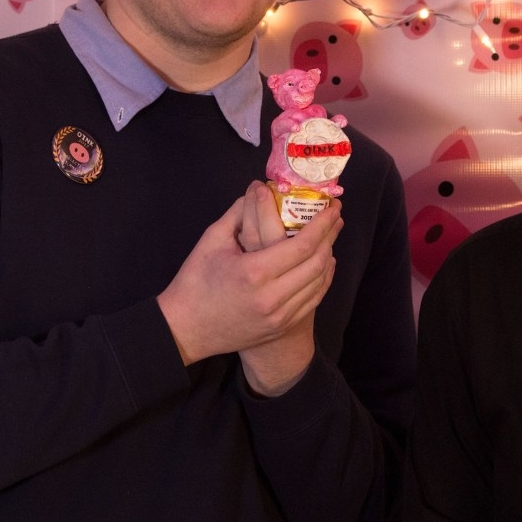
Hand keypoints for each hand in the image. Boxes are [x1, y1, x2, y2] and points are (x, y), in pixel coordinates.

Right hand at [156, 182, 340, 377]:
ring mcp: (279, 316)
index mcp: (254, 272)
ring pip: (318, 282)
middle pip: (317, 264)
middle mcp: (272, 297)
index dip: (321, 225)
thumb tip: (259, 191)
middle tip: (335, 217)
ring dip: (328, 256)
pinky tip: (322, 264)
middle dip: (330, 237)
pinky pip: (312, 300)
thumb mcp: (212, 241)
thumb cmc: (195, 282)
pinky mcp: (280, 326)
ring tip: (331, 237)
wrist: (186, 330)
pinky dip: (322, 279)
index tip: (331, 209)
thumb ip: (238, 213)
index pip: (301, 246)